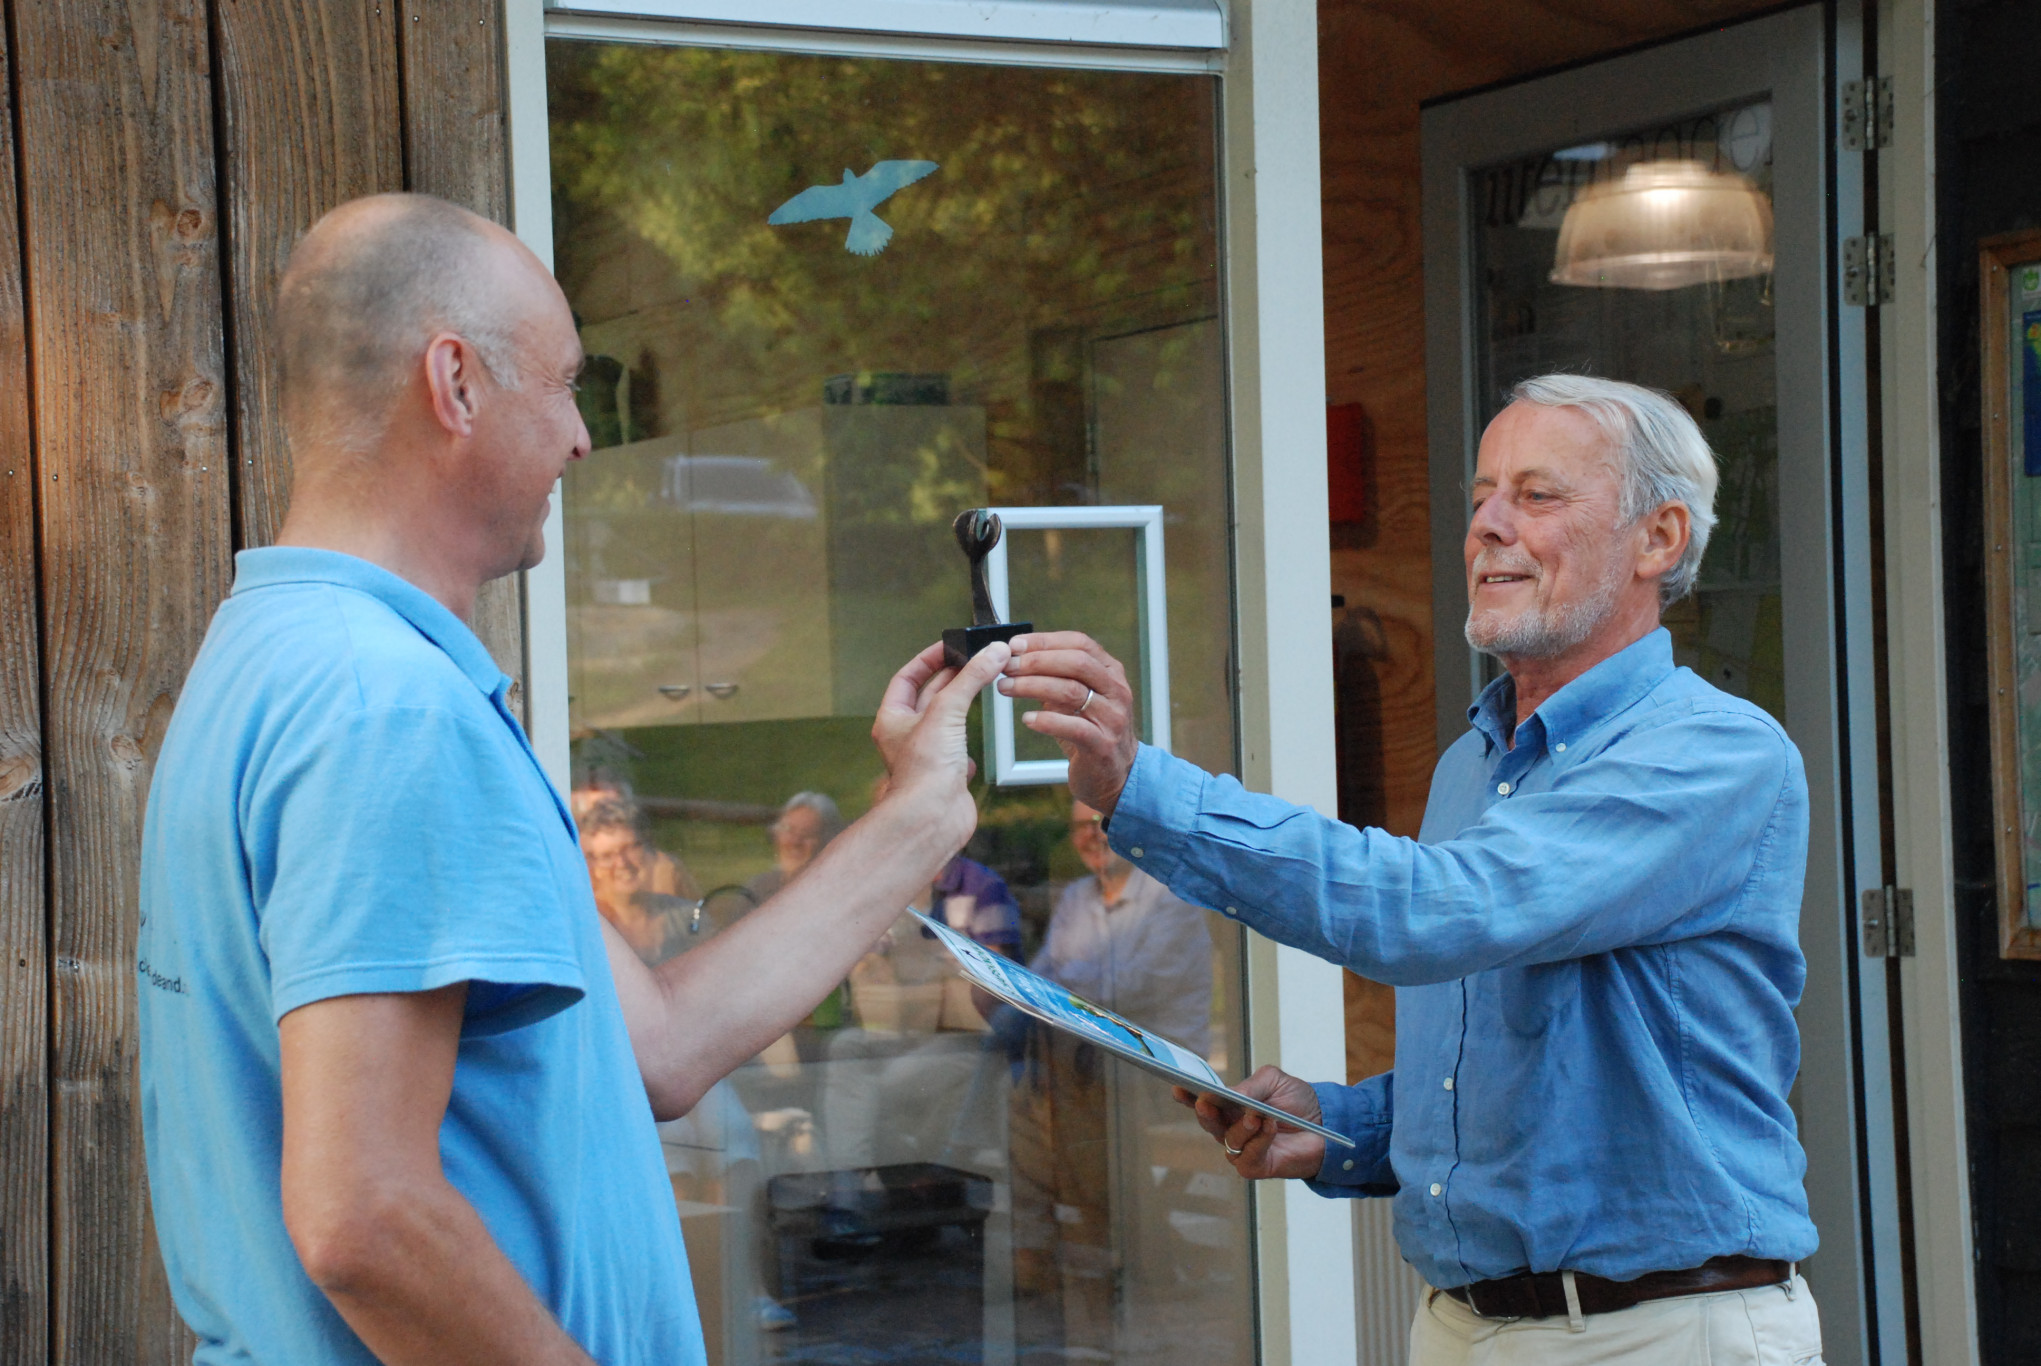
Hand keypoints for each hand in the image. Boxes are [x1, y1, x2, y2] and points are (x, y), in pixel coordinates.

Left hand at [871, 639, 1009, 844]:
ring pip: (947, 724)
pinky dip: (969, 747)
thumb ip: (971, 679)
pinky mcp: (946, 776)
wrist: (933, 818)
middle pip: (930, 697)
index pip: (907, 677)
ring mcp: (927, 757)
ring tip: (984, 687)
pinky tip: (976, 746)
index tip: (951, 646)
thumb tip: (993, 652)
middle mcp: (906, 737)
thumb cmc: (924, 770)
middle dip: (953, 679)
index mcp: (892, 719)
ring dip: (964, 708)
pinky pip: (958, 753)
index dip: (928, 659)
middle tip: (978, 660)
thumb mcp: (947, 711)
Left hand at [998, 632, 1137, 814]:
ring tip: (1006, 688)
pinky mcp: (1103, 745)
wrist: (1115, 776)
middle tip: (1007, 666)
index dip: (1045, 641)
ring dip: (1032, 686)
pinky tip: (1026, 718)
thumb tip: (1016, 657)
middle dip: (1036, 661)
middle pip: (1076, 662)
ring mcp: (1112, 718)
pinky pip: (1073, 727)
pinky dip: (1046, 720)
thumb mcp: (1078, 698)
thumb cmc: (1089, 732)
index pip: (1079, 643)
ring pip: (1071, 691)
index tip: (1014, 645)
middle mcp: (1116, 690)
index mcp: (1110, 671)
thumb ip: (1056, 677)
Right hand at [1172, 1065, 1325, 1180]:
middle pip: (1208, 1123)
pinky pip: (1248, 1157)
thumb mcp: (1273, 1081)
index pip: (1203, 1102)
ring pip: (1229, 1140)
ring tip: (1257, 1115)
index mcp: (1230, 1107)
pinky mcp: (1256, 1167)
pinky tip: (1270, 1127)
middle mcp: (1231, 1128)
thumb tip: (1230, 1095)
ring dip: (1243, 1126)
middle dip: (1206, 1112)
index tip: (1178, 1087)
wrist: (1326, 1124)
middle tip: (1206, 1100)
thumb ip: (1251, 1086)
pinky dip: (1259, 1141)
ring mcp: (1242, 1150)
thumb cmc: (1297, 1101)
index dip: (1187, 1097)